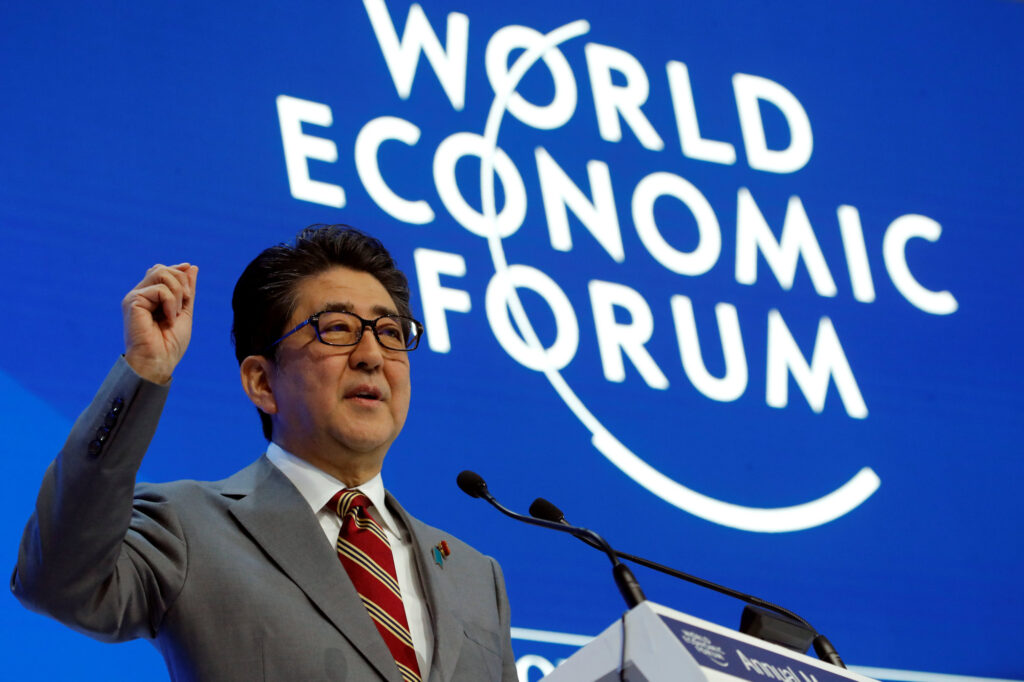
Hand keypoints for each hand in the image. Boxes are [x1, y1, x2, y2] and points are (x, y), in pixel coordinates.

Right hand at [122, 263, 197, 384]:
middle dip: (181, 281)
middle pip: (161, 268)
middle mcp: (140, 295)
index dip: (177, 268)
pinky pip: (159, 289)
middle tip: (185, 301)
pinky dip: (171, 302)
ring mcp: (135, 297)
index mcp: (150, 298)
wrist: (159, 361)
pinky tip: (169, 318)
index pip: (161, 270)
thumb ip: (187, 290)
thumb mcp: (184, 311)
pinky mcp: (133, 302)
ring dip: (177, 292)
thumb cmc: (170, 344)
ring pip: (160, 272)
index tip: (190, 268)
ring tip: (176, 312)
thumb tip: (191, 267)